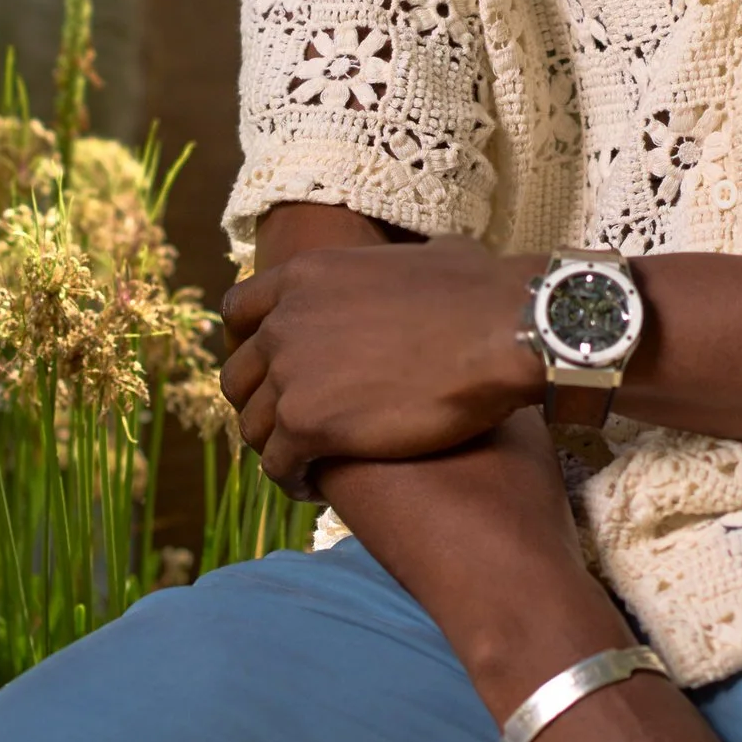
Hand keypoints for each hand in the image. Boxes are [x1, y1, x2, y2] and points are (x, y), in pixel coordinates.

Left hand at [219, 237, 544, 491]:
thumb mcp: (433, 254)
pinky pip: (277, 465)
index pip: (239, 311)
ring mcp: (291, 373)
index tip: (272, 368)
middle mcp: (285, 320)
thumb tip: (436, 259)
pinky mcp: (307, 423)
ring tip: (304, 464)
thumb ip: (407, 263)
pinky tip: (315, 488)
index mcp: (305, 275)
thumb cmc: (484, 291)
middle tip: (291, 424)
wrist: (504, 331)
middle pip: (238, 375)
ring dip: (275, 447)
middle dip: (259, 403)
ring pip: (252, 427)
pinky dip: (292, 479)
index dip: (250, 344)